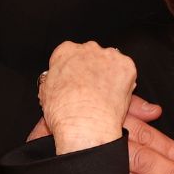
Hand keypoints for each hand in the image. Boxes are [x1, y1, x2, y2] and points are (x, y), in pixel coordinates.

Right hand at [28, 94, 173, 173]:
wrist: (41, 123)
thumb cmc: (77, 109)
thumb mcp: (103, 98)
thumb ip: (131, 104)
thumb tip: (156, 112)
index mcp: (112, 119)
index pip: (146, 136)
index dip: (167, 149)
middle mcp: (103, 139)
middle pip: (141, 159)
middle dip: (167, 173)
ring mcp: (91, 159)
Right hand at [37, 41, 137, 155]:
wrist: (85, 124)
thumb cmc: (64, 112)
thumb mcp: (45, 93)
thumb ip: (53, 80)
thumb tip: (57, 82)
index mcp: (65, 52)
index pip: (69, 54)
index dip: (73, 69)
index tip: (76, 79)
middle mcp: (87, 49)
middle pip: (91, 55)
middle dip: (92, 69)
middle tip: (91, 90)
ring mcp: (108, 56)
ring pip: (110, 62)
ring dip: (109, 74)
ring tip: (105, 96)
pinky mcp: (126, 66)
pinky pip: (127, 71)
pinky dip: (124, 82)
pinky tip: (116, 96)